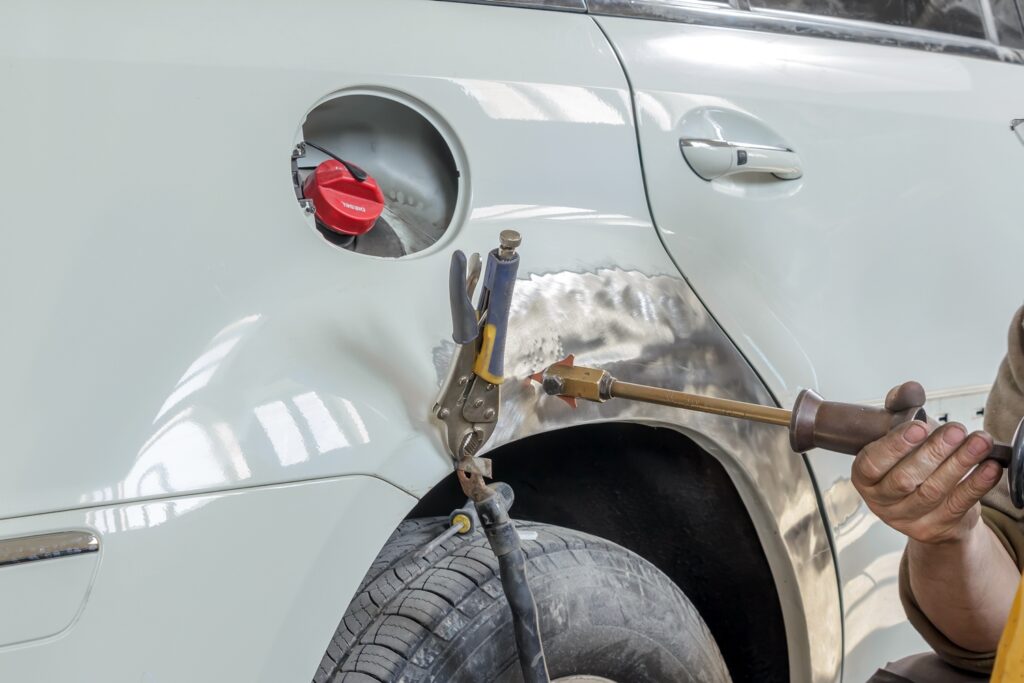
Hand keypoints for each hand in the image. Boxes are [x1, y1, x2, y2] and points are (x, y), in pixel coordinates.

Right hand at [851, 383, 1002, 544]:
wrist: (928, 507)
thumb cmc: (910, 465)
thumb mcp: (900, 437)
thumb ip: (901, 408)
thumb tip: (910, 389)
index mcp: (865, 478)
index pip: (871, 464)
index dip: (894, 446)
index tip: (917, 427)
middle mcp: (883, 501)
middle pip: (905, 478)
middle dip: (933, 452)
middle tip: (954, 431)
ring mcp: (910, 518)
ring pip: (934, 491)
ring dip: (960, 463)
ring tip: (979, 442)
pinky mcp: (938, 527)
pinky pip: (959, 505)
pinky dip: (977, 484)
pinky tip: (989, 467)